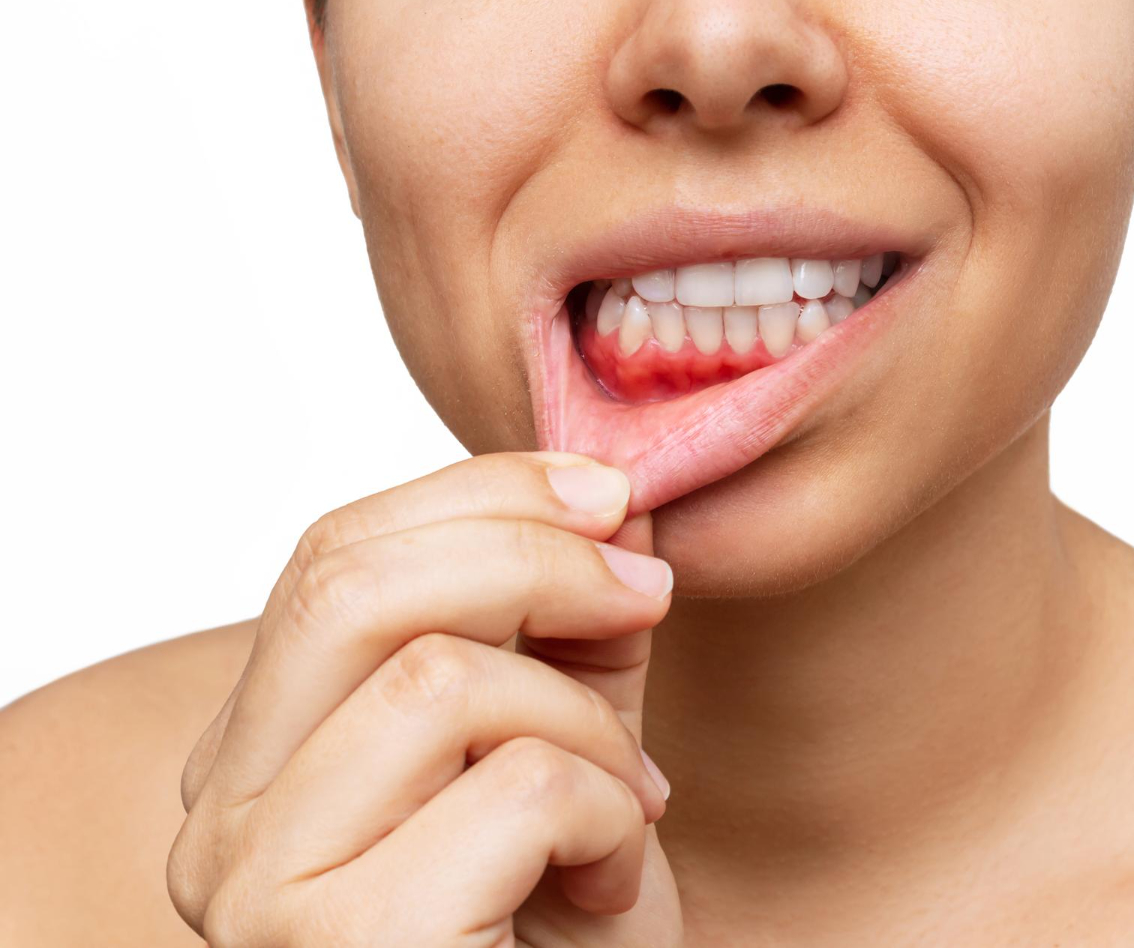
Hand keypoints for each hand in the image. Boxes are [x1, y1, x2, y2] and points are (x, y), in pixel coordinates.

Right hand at [167, 452, 683, 946]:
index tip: (610, 494)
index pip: (332, 556)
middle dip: (535, 557)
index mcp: (259, 750)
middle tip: (649, 593)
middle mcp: (221, 814)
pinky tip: (607, 884)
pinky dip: (604, 814)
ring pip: (438, 681)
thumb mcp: (565, 746)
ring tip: (629, 802)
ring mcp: (257, 886)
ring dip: (586, 724)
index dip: (481, 495)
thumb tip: (609, 499)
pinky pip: (511, 790)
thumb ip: (568, 631)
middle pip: (352, 588)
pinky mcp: (334, 947)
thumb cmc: (555, 928)